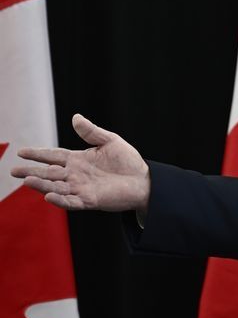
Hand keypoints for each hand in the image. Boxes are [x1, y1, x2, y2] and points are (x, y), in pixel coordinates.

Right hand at [10, 114, 150, 212]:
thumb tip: (75, 117)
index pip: (53, 155)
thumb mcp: (110, 141)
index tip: (21, 151)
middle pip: (49, 172)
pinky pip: (70, 201)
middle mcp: (75, 174)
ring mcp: (80, 188)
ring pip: (56, 186)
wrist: (144, 180)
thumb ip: (91, 132)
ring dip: (41, 184)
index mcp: (78, 159)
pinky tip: (48, 195)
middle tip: (13, 170)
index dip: (38, 153)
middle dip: (31, 171)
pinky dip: (59, 199)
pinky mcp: (89, 200)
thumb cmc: (128, 161)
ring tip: (26, 180)